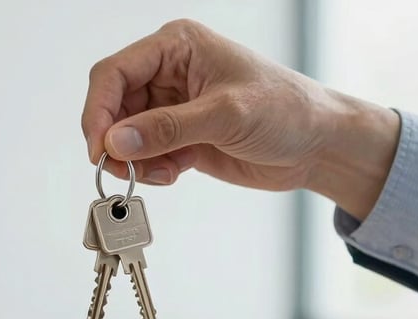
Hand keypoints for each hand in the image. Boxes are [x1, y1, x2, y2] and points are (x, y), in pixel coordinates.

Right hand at [82, 19, 399, 219]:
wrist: (318, 146)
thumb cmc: (287, 111)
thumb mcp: (226, 115)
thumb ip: (168, 129)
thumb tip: (115, 142)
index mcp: (177, 46)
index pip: (114, 73)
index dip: (99, 111)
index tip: (99, 148)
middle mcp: (169, 73)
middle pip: (114, 107)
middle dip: (116, 141)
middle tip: (125, 170)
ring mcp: (173, 107)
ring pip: (126, 135)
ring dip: (134, 160)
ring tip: (164, 173)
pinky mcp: (180, 136)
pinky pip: (145, 154)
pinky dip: (151, 169)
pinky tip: (177, 172)